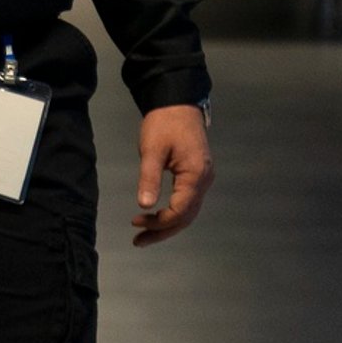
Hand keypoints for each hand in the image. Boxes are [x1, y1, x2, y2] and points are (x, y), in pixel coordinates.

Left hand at [132, 104, 213, 246]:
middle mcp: (204, 180)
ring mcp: (203, 178)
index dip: (159, 222)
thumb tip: (145, 205)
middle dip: (162, 231)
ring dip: (167, 224)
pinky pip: (188, 202)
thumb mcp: (152, 150)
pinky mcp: (197, 175)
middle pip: (186, 217)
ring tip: (143, 233)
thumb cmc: (164, 123)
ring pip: (188, 211)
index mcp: (195, 175)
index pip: (180, 211)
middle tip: (138, 240)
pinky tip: (157, 216)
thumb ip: (149, 178)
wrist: (177, 102)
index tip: (137, 222)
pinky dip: (172, 213)